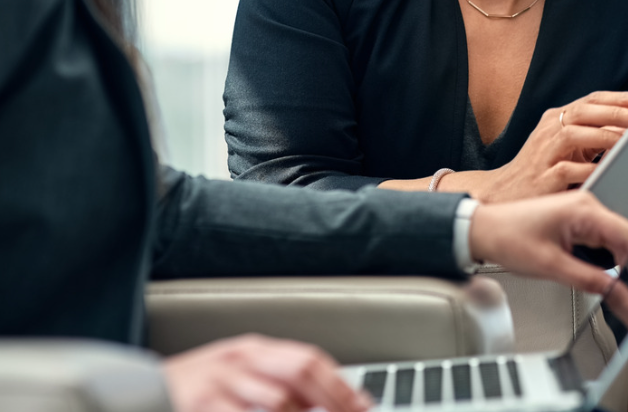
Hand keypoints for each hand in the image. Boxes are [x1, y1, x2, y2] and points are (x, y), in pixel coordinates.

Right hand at [163, 334, 369, 411]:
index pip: (307, 359)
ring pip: (278, 402)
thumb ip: (271, 382)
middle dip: (334, 399)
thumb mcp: (231, 376)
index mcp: (250, 351)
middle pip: (299, 374)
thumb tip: (320, 400)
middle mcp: (238, 361)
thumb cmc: (189, 392)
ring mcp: (219, 385)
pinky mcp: (202, 407)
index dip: (340, 384)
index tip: (362, 406)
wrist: (134, 397)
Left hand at [469, 191, 627, 294]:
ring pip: (622, 240)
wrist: (483, 228)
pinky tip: (626, 277)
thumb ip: (590, 280)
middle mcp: (589, 207)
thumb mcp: (551, 266)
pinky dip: (620, 260)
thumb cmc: (508, 237)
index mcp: (585, 210)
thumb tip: (621, 296)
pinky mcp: (578, 223)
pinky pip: (608, 241)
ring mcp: (584, 213)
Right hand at [478, 91, 627, 201]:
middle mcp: (549, 129)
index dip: (621, 98)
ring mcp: (544, 152)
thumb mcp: (567, 147)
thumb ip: (592, 134)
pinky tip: (607, 170)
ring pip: (574, 134)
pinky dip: (587, 169)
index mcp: (557, 118)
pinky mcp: (541, 178)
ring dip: (605, 135)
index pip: (592, 99)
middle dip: (617, 112)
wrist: (504, 194)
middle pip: (585, 111)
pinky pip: (565, 170)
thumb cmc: (543, 171)